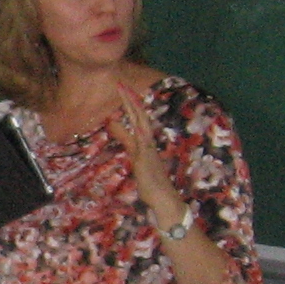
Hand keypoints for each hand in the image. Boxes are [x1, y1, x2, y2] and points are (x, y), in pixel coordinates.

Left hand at [109, 86, 183, 226]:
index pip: (137, 119)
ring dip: (132, 108)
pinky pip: (138, 142)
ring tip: (123, 92)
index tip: (123, 90)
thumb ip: (129, 144)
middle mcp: (148, 142)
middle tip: (120, 83)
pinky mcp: (145, 159)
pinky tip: (128, 122)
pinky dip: (134, 131)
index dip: (131, 105)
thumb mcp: (136, 160)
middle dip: (130, 100)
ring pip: (140, 123)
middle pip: (139, 116)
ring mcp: (147, 149)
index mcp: (146, 142)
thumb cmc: (151, 183)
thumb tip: (120, 133)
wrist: (164, 199)